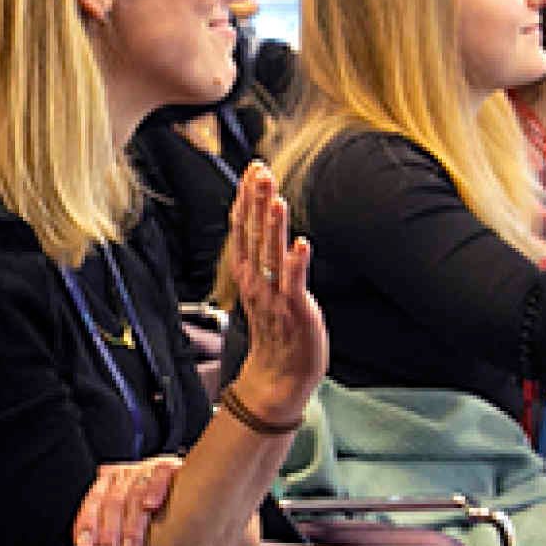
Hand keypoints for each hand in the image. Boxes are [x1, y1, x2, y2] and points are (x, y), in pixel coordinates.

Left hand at [74, 455, 182, 545]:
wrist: (190, 481)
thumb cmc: (153, 507)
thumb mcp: (128, 515)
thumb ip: (111, 527)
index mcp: (110, 482)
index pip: (94, 500)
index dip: (88, 523)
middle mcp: (127, 474)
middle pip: (113, 502)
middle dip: (108, 534)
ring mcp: (148, 470)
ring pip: (134, 495)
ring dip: (130, 526)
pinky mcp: (171, 466)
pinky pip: (160, 475)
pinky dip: (154, 490)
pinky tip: (151, 506)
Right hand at [219, 164, 326, 416]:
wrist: (278, 376)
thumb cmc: (276, 329)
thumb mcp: (263, 287)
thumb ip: (261, 256)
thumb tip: (262, 223)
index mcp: (248, 273)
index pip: (243, 228)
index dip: (247, 198)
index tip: (253, 169)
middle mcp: (256, 281)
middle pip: (253, 235)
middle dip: (257, 202)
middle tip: (260, 171)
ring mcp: (274, 296)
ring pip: (270, 254)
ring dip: (273, 226)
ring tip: (277, 199)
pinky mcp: (295, 311)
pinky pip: (294, 284)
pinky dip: (297, 263)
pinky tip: (303, 243)